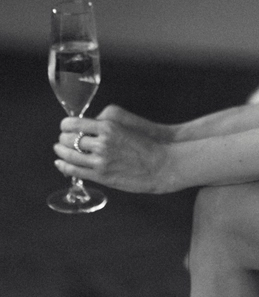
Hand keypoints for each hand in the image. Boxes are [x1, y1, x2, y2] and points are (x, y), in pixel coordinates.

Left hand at [53, 105, 179, 193]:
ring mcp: (100, 160)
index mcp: (108, 125)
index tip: (65, 127)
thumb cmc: (146, 141)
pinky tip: (61, 164)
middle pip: (69, 139)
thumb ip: (104, 121)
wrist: (161, 163)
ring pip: (70, 155)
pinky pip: (76, 170)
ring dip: (61, 152)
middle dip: (63, 139)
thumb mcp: (124, 122)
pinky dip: (65, 167)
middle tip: (61, 139)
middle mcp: (101, 142)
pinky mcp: (101, 175)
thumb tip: (87, 127)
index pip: (74, 123)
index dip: (65, 125)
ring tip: (59, 150)